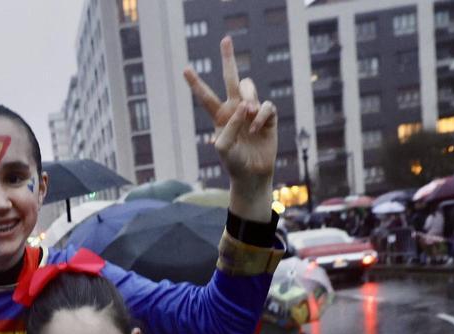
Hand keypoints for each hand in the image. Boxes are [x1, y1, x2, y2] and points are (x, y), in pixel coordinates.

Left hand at [184, 36, 276, 221]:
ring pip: (249, 87)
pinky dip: (260, 116)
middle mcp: (235, 109)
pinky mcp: (268, 117)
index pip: (205, 96)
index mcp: (219, 116)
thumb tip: (245, 106)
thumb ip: (230, 126)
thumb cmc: (233, 164)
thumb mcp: (224, 147)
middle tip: (226, 39)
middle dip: (228, 59)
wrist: (252, 175)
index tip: (185, 69)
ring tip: (248, 113)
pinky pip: (266, 105)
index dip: (196, 83)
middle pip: (231, 78)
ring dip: (249, 98)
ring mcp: (251, 111)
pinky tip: (256, 129)